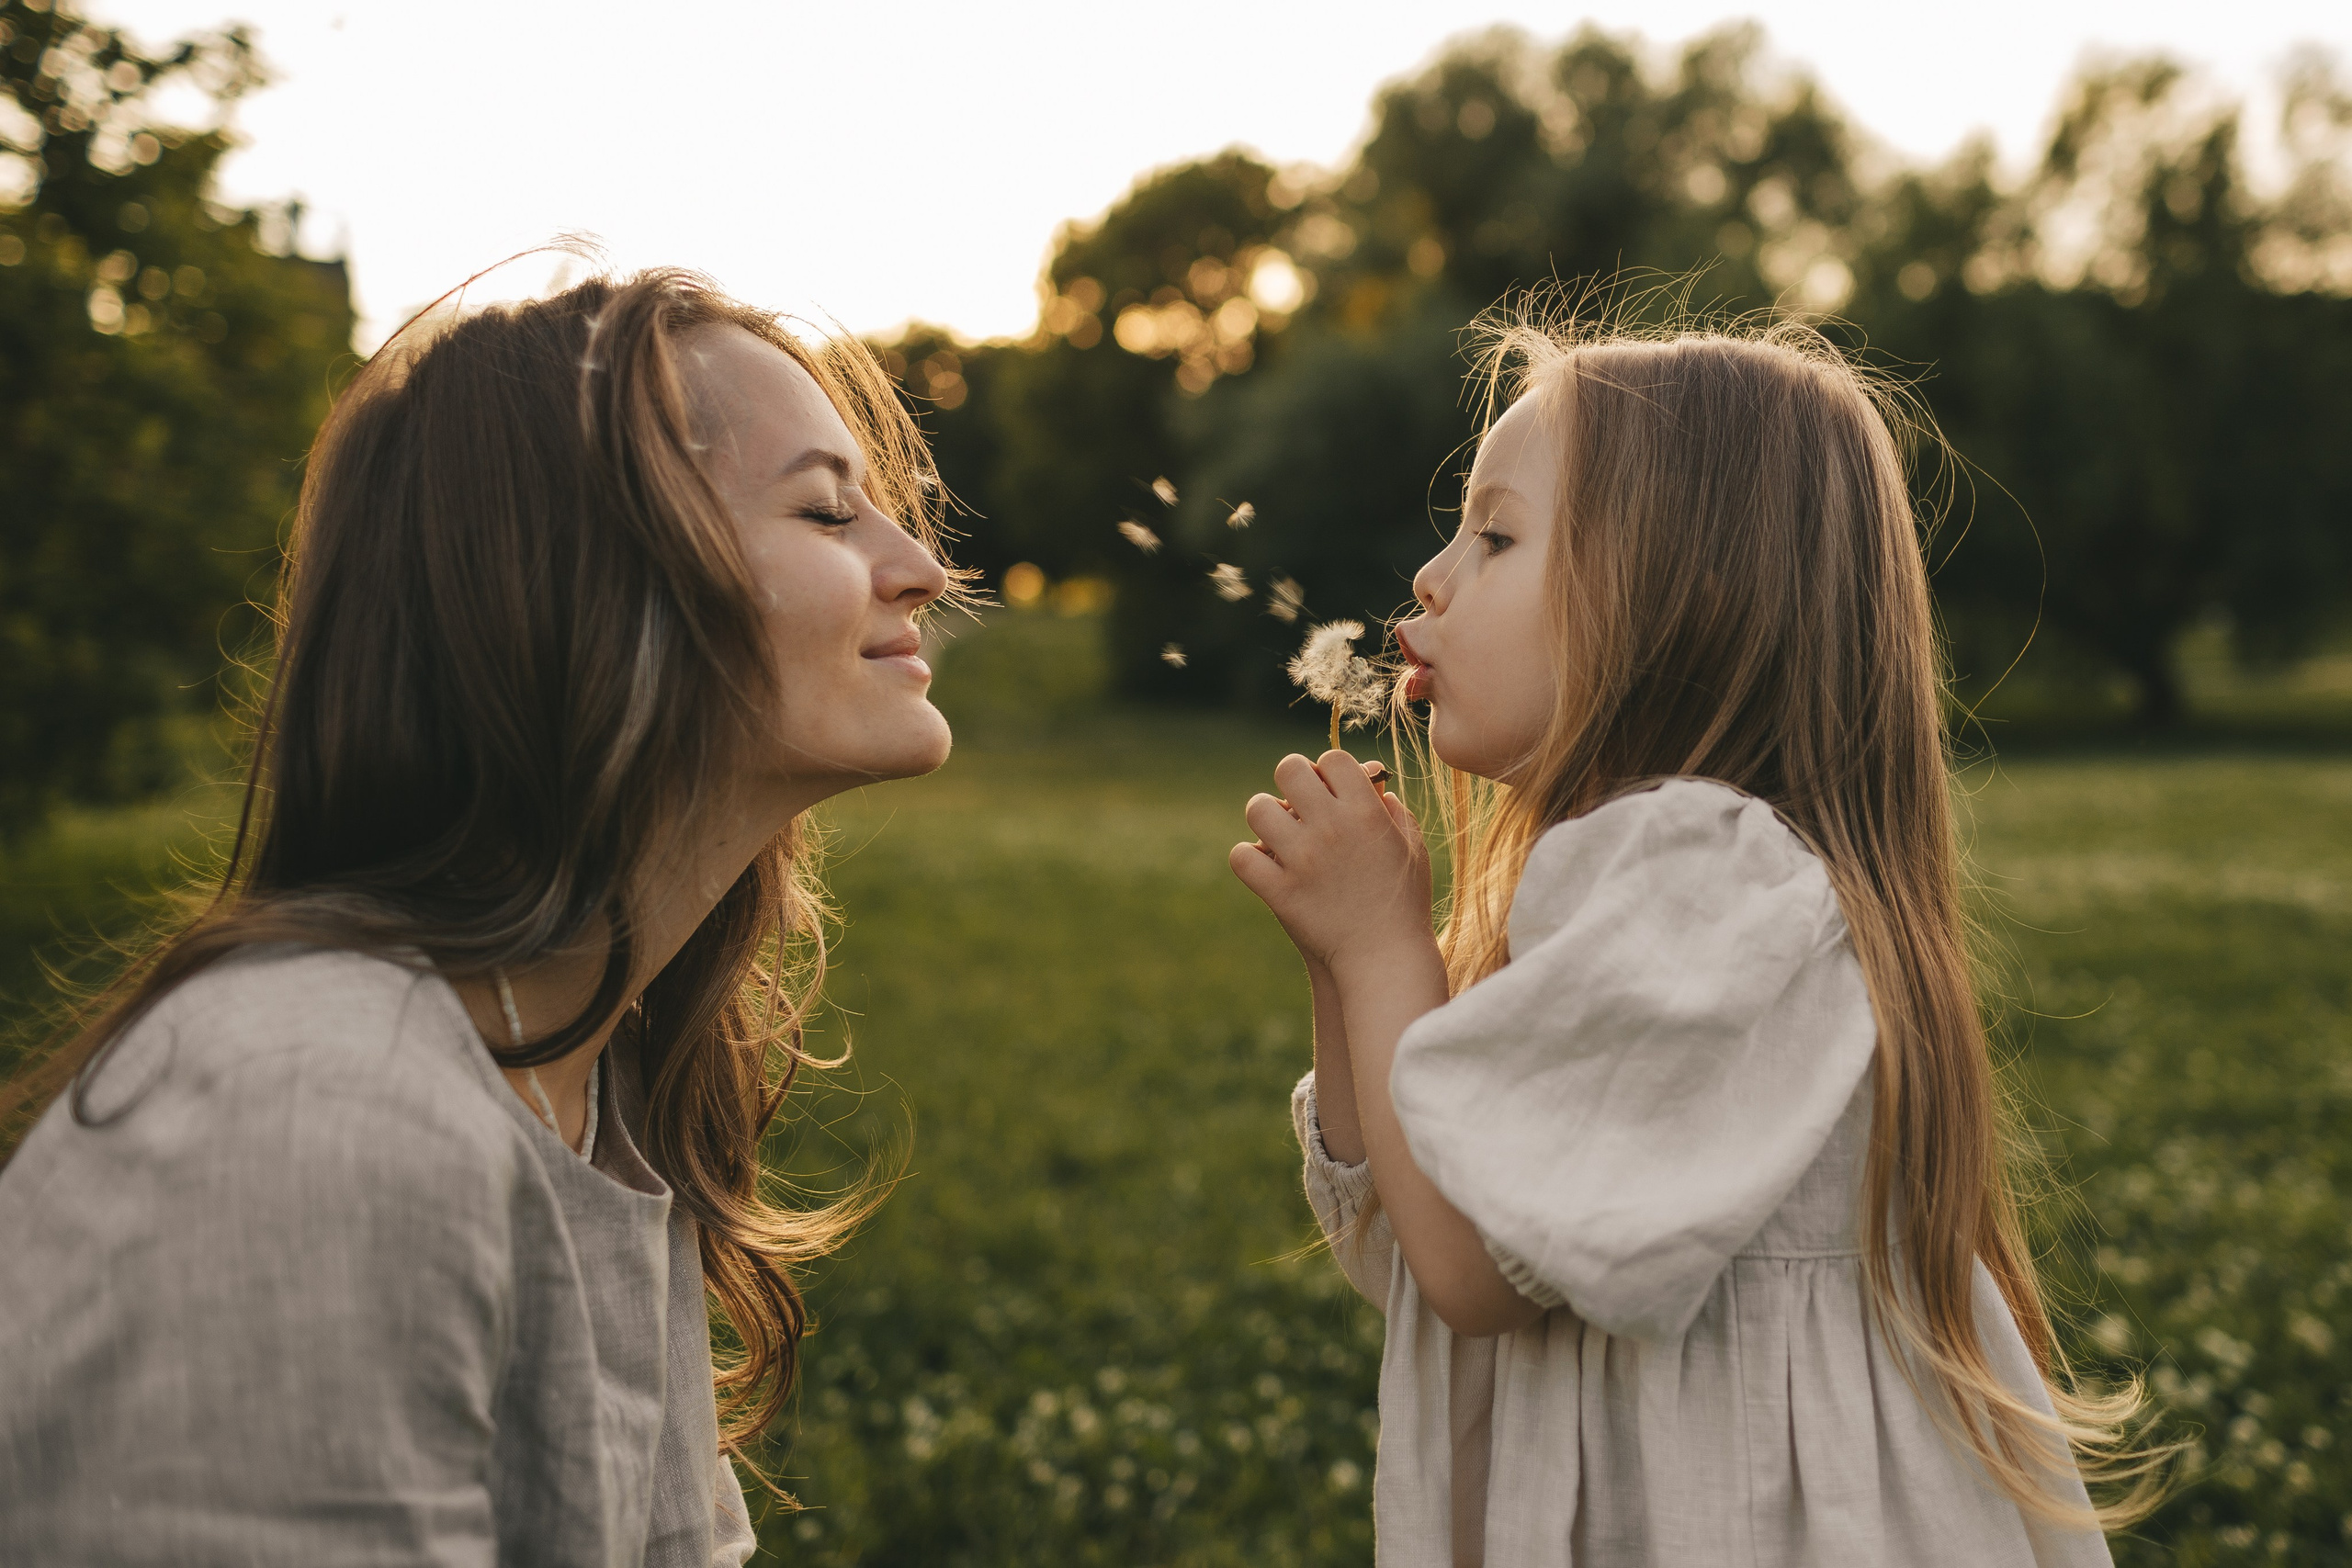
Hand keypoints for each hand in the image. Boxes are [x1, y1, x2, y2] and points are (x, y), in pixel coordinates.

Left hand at [1229, 751, 1433, 972]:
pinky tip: (1262, 866)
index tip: (1329, 786)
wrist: (1384, 960)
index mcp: (1367, 813)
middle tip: (1295, 799)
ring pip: (1258, 809)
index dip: (1328, 768)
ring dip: (1264, 815)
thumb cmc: (1404, 905)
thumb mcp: (1412, 852)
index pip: (1333, 758)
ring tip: (1275, 831)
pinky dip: (1247, 859)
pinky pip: (1242, 857)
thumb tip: (1377, 788)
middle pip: (1290, 770)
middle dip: (1291, 779)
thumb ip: (1395, 814)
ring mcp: (1302, 860)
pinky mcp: (1280, 892)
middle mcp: (1332, 828)